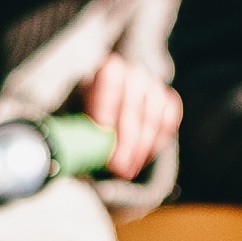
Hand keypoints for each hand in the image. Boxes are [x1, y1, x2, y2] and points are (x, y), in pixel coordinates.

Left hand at [80, 53, 182, 179]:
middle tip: (118, 167)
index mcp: (108, 70)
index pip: (109, 82)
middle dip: (125, 140)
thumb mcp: (77, 113)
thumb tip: (73, 154)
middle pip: (132, 106)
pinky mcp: (168, 101)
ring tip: (127, 170)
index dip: (106, 107)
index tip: (101, 134)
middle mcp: (134, 74)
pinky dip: (156, 143)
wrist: (113, 102)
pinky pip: (168, 122)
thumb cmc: (89, 111)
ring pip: (152, 117)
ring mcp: (154, 87)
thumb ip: (76, 129)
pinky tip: (142, 159)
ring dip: (141, 148)